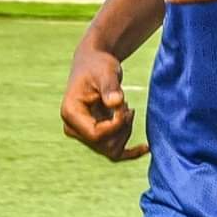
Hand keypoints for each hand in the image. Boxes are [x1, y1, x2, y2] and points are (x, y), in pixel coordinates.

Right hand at [61, 47, 148, 161]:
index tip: (124, 104)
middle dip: (122, 128)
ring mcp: (83, 134)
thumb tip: (117, 102)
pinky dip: (131, 152)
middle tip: (127, 106)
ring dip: (125, 132)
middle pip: (104, 145)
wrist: (94, 63)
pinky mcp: (95, 136)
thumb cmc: (98, 65)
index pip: (96, 135)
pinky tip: (146, 147)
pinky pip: (114, 153)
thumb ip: (110, 87)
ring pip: (111, 150)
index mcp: (70, 114)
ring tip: (128, 109)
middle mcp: (73, 128)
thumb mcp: (105, 72)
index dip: (116, 124)